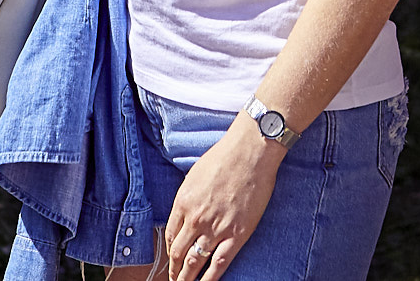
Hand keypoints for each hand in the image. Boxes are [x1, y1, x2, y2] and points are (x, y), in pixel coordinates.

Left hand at [164, 113, 284, 279]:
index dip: (170, 252)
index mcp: (183, 203)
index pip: (170, 236)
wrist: (250, 152)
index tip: (171, 260)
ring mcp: (216, 228)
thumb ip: (189, 198)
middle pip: (178, 253)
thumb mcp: (195, 176)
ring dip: (187, 278)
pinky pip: (219, 263)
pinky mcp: (237, 234)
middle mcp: (195, 219)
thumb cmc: (224, 157)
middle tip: (173, 280)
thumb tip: (186, 214)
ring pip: (195, 262)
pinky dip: (209, 278)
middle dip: (174, 271)